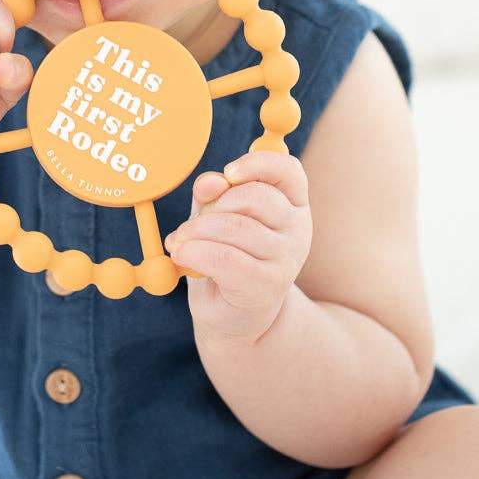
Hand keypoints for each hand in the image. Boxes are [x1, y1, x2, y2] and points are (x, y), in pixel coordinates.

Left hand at [163, 151, 311, 345]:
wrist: (234, 315)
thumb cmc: (227, 256)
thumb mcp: (216, 216)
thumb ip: (213, 194)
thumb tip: (209, 181)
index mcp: (291, 204)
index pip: (287, 171)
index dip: (258, 164)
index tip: (228, 172)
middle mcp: (297, 229)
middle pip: (256, 197)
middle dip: (212, 205)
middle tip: (187, 224)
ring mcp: (286, 259)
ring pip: (236, 227)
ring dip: (196, 232)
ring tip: (180, 243)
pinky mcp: (267, 286)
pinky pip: (225, 258)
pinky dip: (195, 253)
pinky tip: (182, 257)